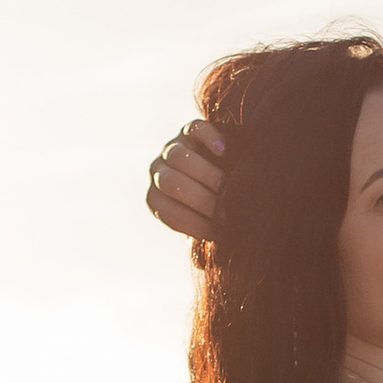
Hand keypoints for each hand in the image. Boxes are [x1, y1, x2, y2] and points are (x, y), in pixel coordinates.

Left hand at [145, 120, 225, 238]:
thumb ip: (203, 234)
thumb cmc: (212, 207)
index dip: (195, 224)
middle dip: (199, 198)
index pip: (170, 213)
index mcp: (157, 198)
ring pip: (177, 156)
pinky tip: (224, 151)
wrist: (221, 172)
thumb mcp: (204, 224)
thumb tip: (210, 253)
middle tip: (225, 207)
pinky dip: (208, 138)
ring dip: (203, 172)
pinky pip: (195, 129)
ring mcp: (172, 147)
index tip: (218, 230)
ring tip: (226, 184)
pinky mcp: (189, 130)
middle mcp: (159, 171)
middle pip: (170, 183)